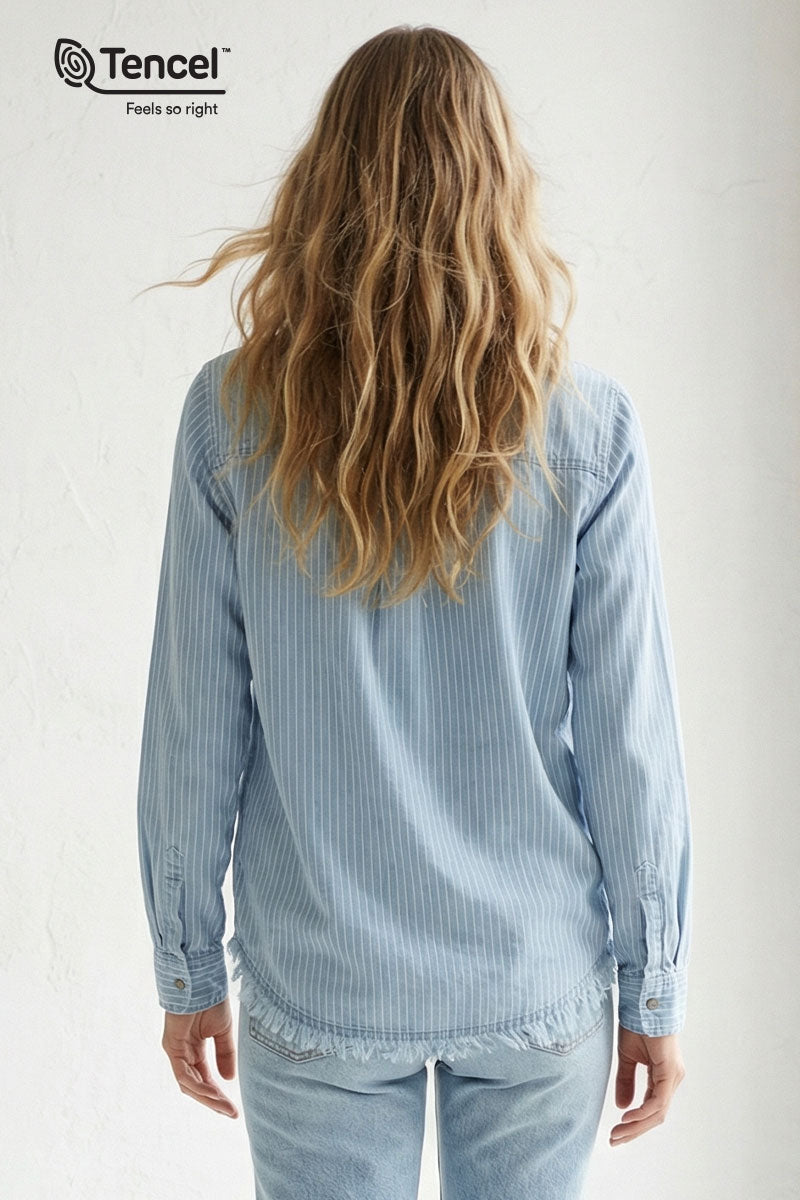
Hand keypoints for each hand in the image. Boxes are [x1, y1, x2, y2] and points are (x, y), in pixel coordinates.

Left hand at [162, 996, 238, 1117]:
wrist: (202, 979)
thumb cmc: (212, 1000)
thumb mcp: (223, 1031)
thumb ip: (224, 1054)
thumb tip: (228, 1079)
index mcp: (195, 1049)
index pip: (205, 1078)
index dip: (218, 1094)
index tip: (234, 1108)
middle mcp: (183, 1053)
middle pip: (196, 1086)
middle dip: (214, 1101)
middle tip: (231, 1113)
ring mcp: (176, 1051)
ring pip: (189, 1084)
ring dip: (207, 1098)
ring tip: (225, 1107)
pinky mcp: (171, 1047)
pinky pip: (184, 1075)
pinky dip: (199, 1085)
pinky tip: (215, 1091)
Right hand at [609, 1024, 684, 1145]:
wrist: (644, 1001)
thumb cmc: (637, 1024)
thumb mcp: (627, 1057)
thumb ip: (626, 1081)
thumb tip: (622, 1106)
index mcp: (662, 1076)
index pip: (651, 1108)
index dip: (634, 1123)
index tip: (616, 1132)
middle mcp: (671, 1079)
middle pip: (655, 1115)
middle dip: (634, 1131)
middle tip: (615, 1140)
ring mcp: (673, 1076)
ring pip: (658, 1112)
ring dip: (637, 1126)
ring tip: (618, 1133)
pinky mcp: (669, 1072)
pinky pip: (658, 1100)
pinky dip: (643, 1112)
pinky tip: (628, 1117)